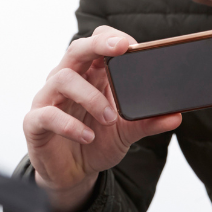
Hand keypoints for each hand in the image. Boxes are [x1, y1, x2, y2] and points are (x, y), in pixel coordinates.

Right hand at [24, 26, 181, 211]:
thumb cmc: (96, 142)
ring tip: (110, 118)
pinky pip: (47, 114)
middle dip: (98, 44)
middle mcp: (66, 80)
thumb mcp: (126, 132)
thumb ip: (147, 122)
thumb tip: (176, 115)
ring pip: (62, 79)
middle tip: (122, 48)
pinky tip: (87, 136)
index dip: (111, 38)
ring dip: (91, 96)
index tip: (133, 45)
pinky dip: (70, 124)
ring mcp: (48, 99)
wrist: (73, 174)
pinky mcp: (35, 122)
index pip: (95, 42)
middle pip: (76, 49)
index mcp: (89, 74)